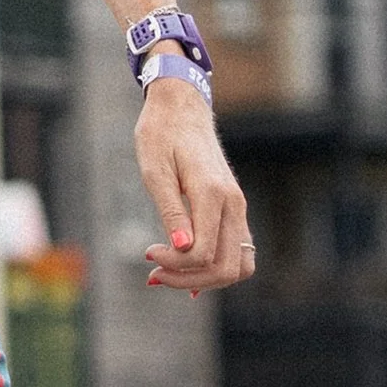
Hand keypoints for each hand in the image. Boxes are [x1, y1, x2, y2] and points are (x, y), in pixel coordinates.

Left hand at [136, 83, 253, 295]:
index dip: (174, 264)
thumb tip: (183, 248)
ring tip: (171, 272)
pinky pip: (237, 251)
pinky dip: (217, 267)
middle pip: (226, 267)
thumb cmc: (161, 135)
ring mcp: (238, 207)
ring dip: (206, 278)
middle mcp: (233, 203)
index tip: (148, 251)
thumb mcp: (155, 171)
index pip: (202, 253)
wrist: (182, 107)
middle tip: (155, 272)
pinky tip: (188, 271)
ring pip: (239, 265)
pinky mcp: (235, 208)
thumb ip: (171, 211)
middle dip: (189, 280)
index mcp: (213, 193)